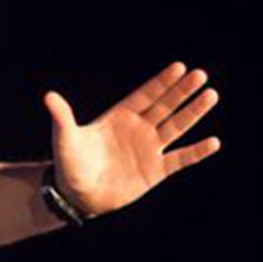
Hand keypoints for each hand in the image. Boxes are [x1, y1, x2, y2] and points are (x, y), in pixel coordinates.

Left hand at [45, 62, 221, 216]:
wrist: (77, 195)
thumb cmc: (69, 164)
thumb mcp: (65, 139)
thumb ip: (62, 117)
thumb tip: (48, 96)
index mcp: (120, 117)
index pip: (146, 95)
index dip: (162, 82)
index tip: (180, 67)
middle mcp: (139, 129)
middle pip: (165, 106)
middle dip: (182, 91)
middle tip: (201, 75)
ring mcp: (149, 149)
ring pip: (176, 127)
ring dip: (193, 112)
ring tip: (211, 95)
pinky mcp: (155, 172)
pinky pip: (180, 159)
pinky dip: (196, 152)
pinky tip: (214, 142)